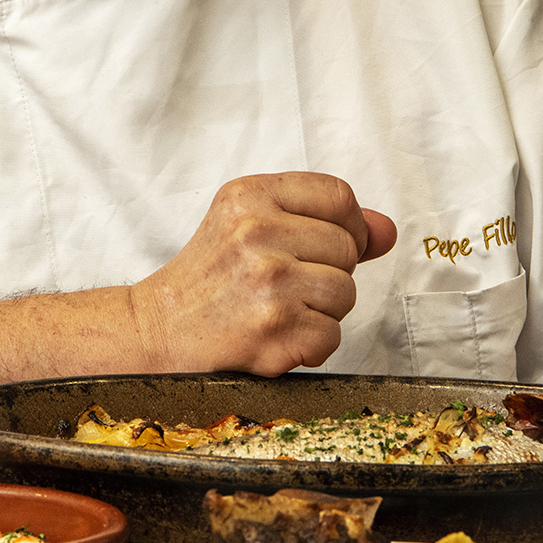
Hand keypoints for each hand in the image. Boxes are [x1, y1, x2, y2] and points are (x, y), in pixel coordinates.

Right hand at [131, 173, 396, 375]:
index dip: (348, 226)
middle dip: (328, 273)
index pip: (340, 196)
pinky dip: (309, 347)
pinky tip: (274, 338)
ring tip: (277, 311)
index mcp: (249, 195)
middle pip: (348, 248)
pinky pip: (332, 336)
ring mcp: (266, 281)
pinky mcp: (273, 329)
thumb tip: (387, 231)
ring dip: (321, 312)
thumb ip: (323, 222)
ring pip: (345, 294)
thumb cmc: (208, 279)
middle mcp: (256, 232)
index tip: (325, 246)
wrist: (155, 332)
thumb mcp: (251, 227)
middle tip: (281, 286)